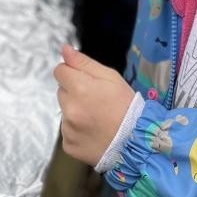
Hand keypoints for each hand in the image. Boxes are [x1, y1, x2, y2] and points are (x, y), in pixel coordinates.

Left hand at [53, 44, 133, 166]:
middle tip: (95, 101)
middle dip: (74, 93)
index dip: (72, 73)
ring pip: (64, 112)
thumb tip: (64, 49)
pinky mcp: (68, 146)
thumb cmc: (126, 105)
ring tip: (96, 118)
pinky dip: (76, 131)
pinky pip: (67, 132)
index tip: (85, 80)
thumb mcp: (110, 77)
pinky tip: (93, 132)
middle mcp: (69, 109)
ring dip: (75, 112)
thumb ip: (84, 62)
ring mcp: (67, 130)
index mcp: (79, 88)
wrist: (136, 142)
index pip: (60, 71)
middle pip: (62, 92)